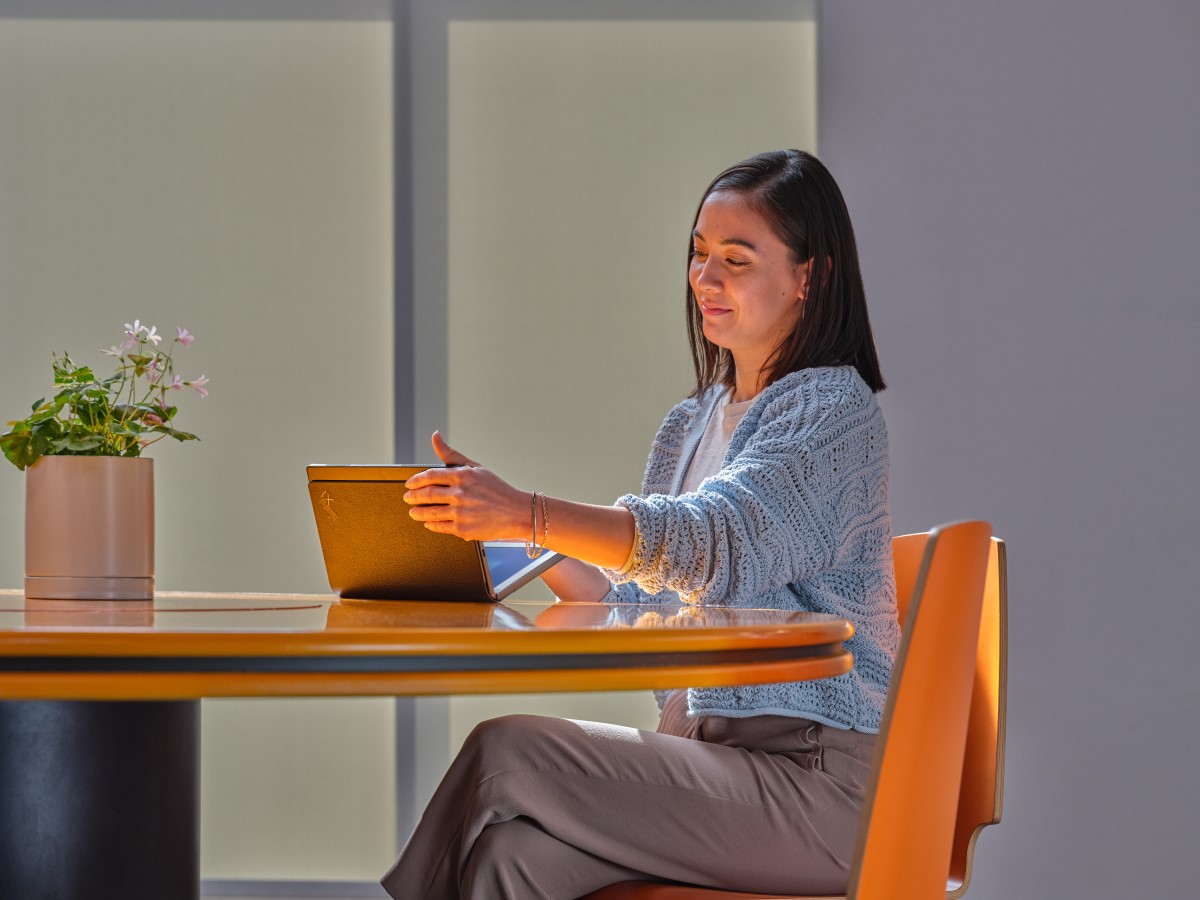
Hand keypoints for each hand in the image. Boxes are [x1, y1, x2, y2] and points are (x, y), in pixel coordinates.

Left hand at [403, 431, 528, 540]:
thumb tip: (435, 437)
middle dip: (412, 497)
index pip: (429, 476)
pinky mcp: (463, 529)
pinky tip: (428, 522)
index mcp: (462, 476)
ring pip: (430, 512)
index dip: (415, 480)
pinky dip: (431, 524)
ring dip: (417, 512)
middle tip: (407, 498)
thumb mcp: (475, 467)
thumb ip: (451, 454)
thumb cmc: (497, 489)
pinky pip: (440, 527)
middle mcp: (460, 494)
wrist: (517, 512)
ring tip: (413, 512)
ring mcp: (460, 512)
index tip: (409, 484)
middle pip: (426, 495)